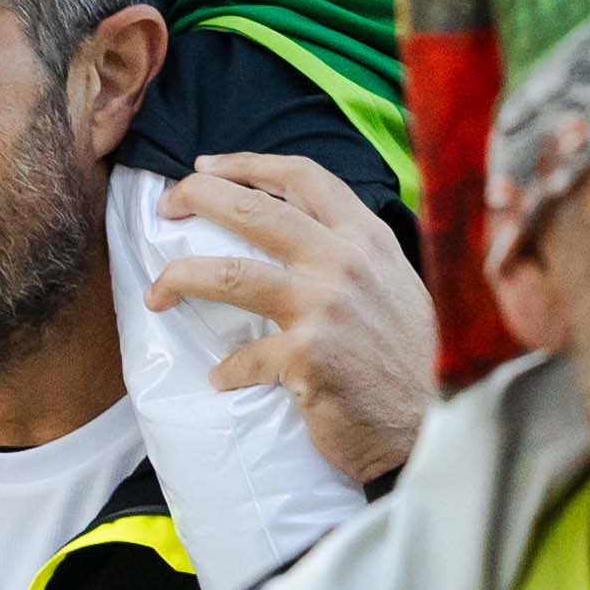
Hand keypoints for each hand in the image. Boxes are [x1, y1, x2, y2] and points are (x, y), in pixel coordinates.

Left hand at [147, 153, 431, 489]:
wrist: (433, 425)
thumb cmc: (409, 359)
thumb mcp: (393, 284)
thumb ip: (352, 254)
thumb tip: (295, 232)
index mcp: (366, 238)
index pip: (302, 177)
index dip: (247, 164)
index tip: (207, 167)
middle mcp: (345, 261)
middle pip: (252, 211)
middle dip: (196, 198)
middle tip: (166, 206)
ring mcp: (325, 307)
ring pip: (229, 274)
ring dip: (179, 278)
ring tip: (156, 292)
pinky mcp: (308, 357)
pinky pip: (243, 359)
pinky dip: (226, 370)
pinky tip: (221, 378)